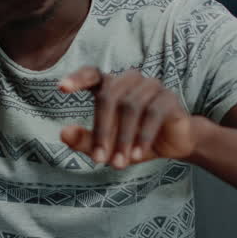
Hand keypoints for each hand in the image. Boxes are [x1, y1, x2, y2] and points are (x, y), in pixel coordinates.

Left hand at [58, 66, 204, 168]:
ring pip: (130, 106)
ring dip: (123, 138)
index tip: (60, 88)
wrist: (175, 143)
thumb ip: (86, 140)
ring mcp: (151, 85)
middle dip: (102, 130)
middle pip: (108, 97)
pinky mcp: (168, 97)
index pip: (91, 74)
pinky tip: (137, 155)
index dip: (77, 79)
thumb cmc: (135, 139)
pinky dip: (142, 136)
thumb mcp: (109, 145)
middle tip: (99, 159)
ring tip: (119, 163)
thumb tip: (63, 133)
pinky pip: (152, 113)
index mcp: (111, 85)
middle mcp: (129, 80)